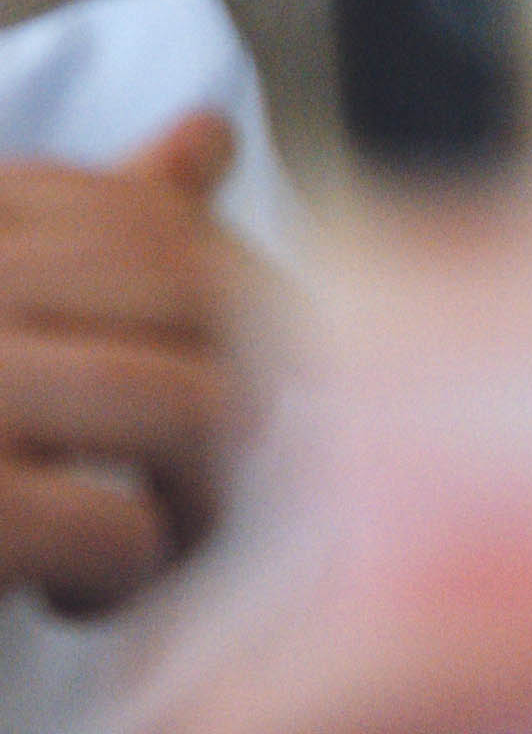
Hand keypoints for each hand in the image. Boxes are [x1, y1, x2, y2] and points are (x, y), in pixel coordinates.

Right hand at [0, 108, 249, 612]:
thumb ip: (86, 219)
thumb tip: (206, 137)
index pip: (156, 221)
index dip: (247, 306)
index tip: (256, 382)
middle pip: (200, 300)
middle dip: (255, 396)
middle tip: (216, 478)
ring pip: (190, 406)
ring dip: (202, 499)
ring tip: (145, 546)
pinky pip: (115, 527)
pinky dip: (127, 575)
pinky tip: (73, 596)